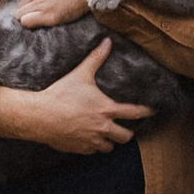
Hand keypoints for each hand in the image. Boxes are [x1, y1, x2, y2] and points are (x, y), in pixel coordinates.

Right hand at [0, 41, 149, 156]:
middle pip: (125, 137)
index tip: (154, 111)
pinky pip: (92, 151)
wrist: (39, 116)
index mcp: (106, 110)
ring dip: (109, 141)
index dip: (147, 112)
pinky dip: (92, 146)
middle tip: (124, 127)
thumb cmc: (61, 94)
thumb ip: (96, 58)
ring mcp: (91, 141)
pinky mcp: (79, 149)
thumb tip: (107, 41)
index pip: (134, 113)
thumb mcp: (81, 74)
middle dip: (127, 133)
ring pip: (108, 148)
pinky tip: (88, 138)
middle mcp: (102, 128)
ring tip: (105, 134)